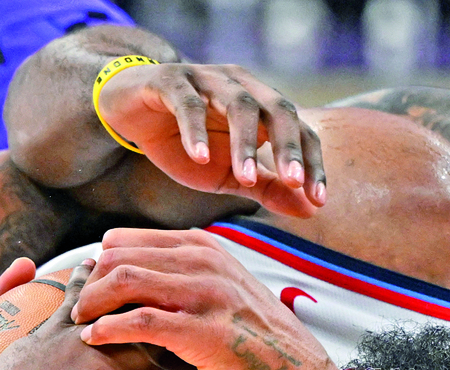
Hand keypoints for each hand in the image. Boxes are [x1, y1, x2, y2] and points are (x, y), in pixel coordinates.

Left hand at [0, 261, 232, 369]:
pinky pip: (80, 290)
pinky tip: (98, 264)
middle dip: (183, 319)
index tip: (223, 368)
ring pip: (127, 299)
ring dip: (141, 288)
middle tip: (192, 309)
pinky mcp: (60, 324)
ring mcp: (95, 335)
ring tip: (153, 277)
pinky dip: (91, 277)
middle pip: (170, 327)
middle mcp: (130, 355)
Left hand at [72, 229, 337, 369]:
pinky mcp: (205, 332)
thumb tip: (125, 269)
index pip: (125, 240)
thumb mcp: (221, 287)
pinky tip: (95, 339)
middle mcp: (205, 262)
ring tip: (80, 322)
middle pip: (118, 257)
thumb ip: (182, 273)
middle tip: (75, 309)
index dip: (96, 265)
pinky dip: (109, 328)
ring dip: (92, 302)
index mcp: (204, 247)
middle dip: (87, 284)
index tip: (84, 291)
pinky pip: (140, 320)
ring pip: (125, 281)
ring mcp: (207, 294)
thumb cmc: (251, 337)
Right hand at [97, 63, 325, 217]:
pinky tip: (199, 158)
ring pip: (238, 104)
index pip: (300, 129)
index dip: (311, 163)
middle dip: (289, 147)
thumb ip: (268, 188)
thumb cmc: (185, 144)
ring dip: (245, 143)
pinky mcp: (170, 80)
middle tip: (293, 182)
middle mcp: (241, 85)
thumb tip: (309, 211)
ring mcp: (206, 79)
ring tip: (245, 177)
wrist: (130, 115)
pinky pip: (187, 104)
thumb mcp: (229, 175)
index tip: (318, 200)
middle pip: (278, 109)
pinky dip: (195, 131)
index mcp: (262, 105)